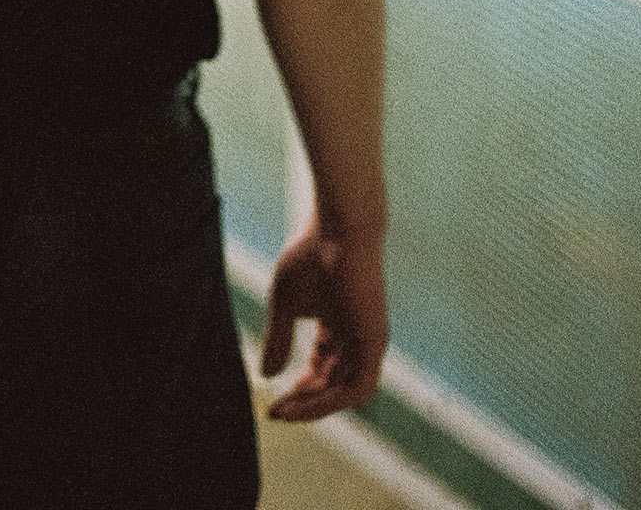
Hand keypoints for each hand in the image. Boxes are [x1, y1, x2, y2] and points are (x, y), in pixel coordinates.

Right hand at [260, 215, 387, 420]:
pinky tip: (303, 400)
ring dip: (315, 406)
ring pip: (345, 392)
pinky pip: (356, 387)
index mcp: (339, 326)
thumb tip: (266, 377)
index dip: (298, 387)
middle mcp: (357, 338)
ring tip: (285, 411)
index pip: (321, 368)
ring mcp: (368, 341)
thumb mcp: (285, 302)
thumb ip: (277, 339)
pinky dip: (330, 398)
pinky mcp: (374, 341)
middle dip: (304, 402)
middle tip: (276, 413)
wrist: (338, 227)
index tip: (272, 400)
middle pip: (332, 384)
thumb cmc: (311, 254)